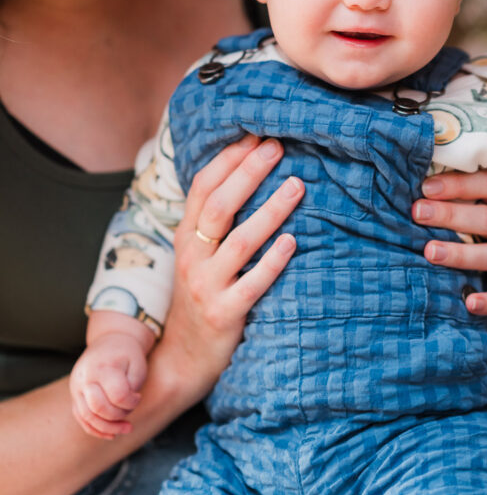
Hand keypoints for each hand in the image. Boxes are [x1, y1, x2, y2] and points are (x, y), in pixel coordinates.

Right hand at [70, 330, 148, 439]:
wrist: (110, 340)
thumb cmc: (127, 354)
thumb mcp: (137, 364)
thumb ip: (131, 387)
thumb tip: (123, 408)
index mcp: (103, 366)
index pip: (117, 395)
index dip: (131, 402)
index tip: (138, 397)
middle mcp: (85, 377)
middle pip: (98, 408)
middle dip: (118, 417)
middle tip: (131, 411)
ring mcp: (76, 386)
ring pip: (87, 416)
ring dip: (108, 428)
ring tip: (126, 429)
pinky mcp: (75, 395)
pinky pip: (81, 418)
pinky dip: (95, 429)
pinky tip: (111, 434)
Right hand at [158, 136, 303, 403]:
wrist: (182, 360)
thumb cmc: (200, 296)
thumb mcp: (197, 255)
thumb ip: (214, 221)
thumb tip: (249, 173)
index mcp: (186, 237)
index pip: (203, 188)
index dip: (228, 160)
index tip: (256, 135)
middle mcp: (192, 257)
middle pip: (219, 206)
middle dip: (248, 173)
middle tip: (277, 148)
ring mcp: (206, 286)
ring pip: (239, 241)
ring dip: (270, 210)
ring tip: (297, 186)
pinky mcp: (224, 314)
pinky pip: (252, 284)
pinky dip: (273, 261)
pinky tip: (293, 241)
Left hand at [412, 168, 486, 315]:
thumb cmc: (466, 205)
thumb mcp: (464, 191)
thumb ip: (447, 184)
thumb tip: (409, 169)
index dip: (458, 186)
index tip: (425, 187)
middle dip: (451, 216)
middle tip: (417, 213)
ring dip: (461, 254)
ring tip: (429, 252)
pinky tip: (469, 302)